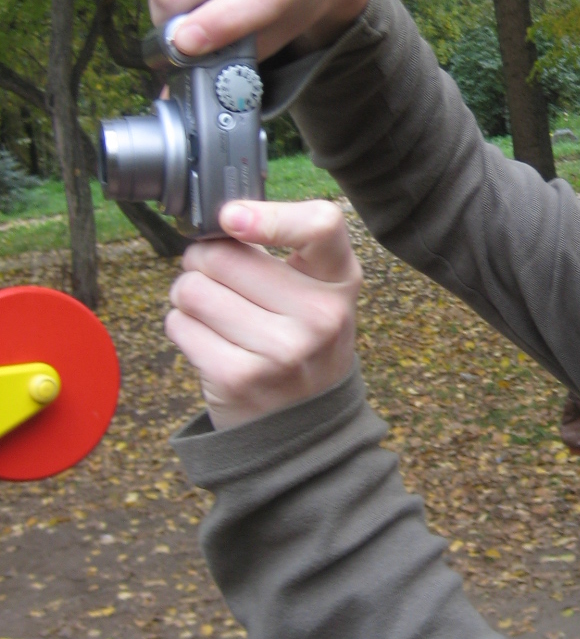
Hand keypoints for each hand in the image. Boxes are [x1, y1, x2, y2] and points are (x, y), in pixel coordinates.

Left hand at [165, 200, 361, 430]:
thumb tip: (220, 218)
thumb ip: (283, 248)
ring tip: (211, 310)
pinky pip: (179, 324)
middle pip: (226, 254)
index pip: (321, 225)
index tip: (230, 217)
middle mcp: (320, 314)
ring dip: (188, 295)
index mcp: (341, 280)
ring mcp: (281, 349)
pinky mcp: (239, 377)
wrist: (305, 424)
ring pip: (193, 289)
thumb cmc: (301, 340)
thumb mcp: (318, 292)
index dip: (270, 214)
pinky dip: (183, 326)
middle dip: (204, 260)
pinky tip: (208, 339)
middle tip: (215, 277)